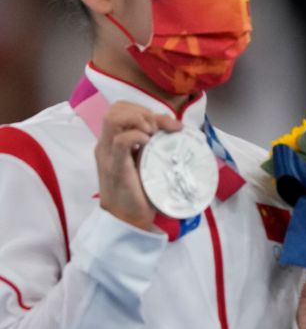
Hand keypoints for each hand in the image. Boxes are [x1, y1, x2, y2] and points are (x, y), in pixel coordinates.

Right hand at [95, 101, 180, 229]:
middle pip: (116, 109)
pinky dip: (137, 136)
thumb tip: (176, 128)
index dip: (144, 109)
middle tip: (160, 129)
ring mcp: (108, 155)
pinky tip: (148, 143)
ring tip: (153, 135)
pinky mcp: (115, 167)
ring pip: (113, 118)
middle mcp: (106, 144)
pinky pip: (121, 141)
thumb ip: (153, 144)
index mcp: (112, 141)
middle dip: (143, 112)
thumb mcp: (147, 161)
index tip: (166, 125)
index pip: (121, 109)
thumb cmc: (140, 191)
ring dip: (139, 120)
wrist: (127, 219)